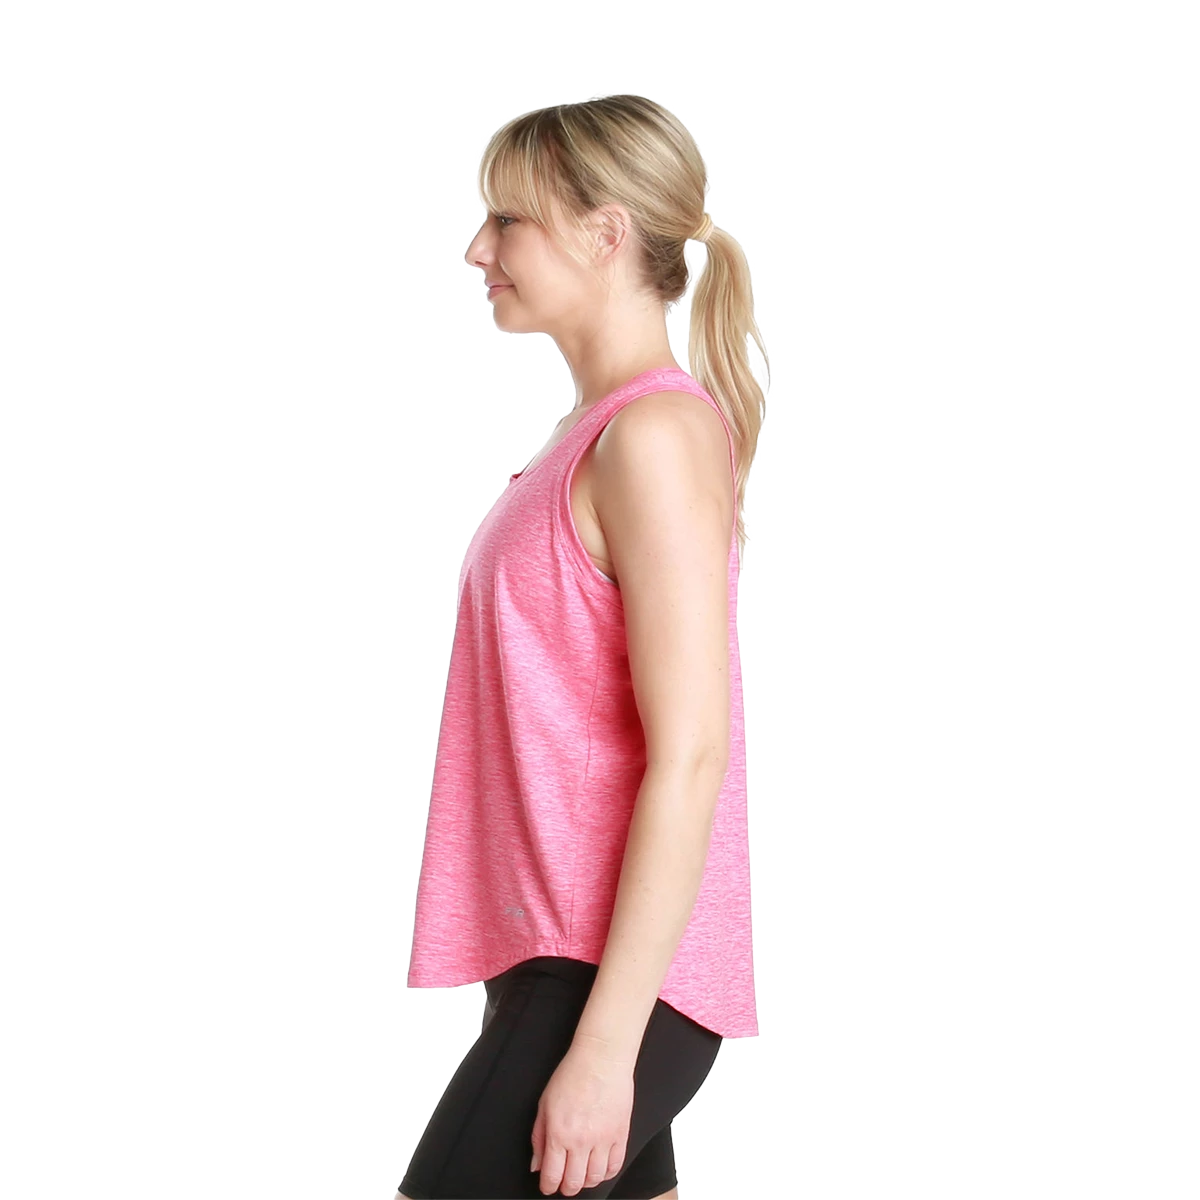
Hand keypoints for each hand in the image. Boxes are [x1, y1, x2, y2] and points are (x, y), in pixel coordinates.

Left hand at [531, 1039, 635, 1195]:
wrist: (601, 1059)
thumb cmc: (573, 1074)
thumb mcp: (544, 1103)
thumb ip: (538, 1136)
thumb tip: (537, 1163)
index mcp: (559, 1133)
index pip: (552, 1176)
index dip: (548, 1186)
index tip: (548, 1185)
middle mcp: (581, 1140)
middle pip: (574, 1183)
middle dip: (566, 1187)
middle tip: (564, 1180)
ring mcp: (603, 1139)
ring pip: (594, 1179)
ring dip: (586, 1182)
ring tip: (582, 1173)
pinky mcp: (620, 1135)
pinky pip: (615, 1166)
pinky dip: (606, 1173)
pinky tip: (599, 1166)